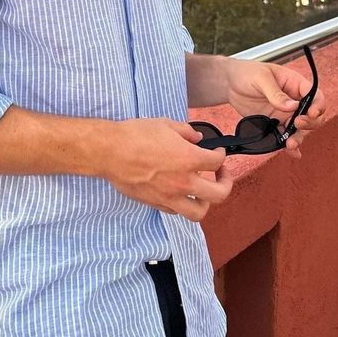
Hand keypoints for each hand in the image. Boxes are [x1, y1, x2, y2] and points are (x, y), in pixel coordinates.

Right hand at [100, 118, 232, 221]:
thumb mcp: (165, 124)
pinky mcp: (156, 204)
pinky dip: (184, 204)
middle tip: (221, 175)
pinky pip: (177, 211)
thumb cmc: (137, 135)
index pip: (216, 162)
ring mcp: (170, 196)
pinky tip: (181, 193)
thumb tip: (197, 138)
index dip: (221, 155)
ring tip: (204, 192)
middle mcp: (184, 182)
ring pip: (199, 212)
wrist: (111, 152)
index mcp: (189, 159)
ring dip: (206, 202)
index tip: (217, 152)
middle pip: (219, 194)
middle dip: (226, 183)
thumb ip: (186, 132)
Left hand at [223, 58, 326, 159]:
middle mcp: (293, 100)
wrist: (229, 84)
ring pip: (300, 129)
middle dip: (309, 123)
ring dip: (298, 137)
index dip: (317, 105)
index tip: (311, 113)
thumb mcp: (261, 78)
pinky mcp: (275, 124)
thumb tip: (292, 106)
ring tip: (290, 144)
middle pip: (312, 116)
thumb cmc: (247, 73)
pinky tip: (292, 153)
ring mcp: (285, 114)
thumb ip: (276, 93)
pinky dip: (289, 146)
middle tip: (297, 125)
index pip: (315, 95)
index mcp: (294, 84)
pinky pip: (285, 136)